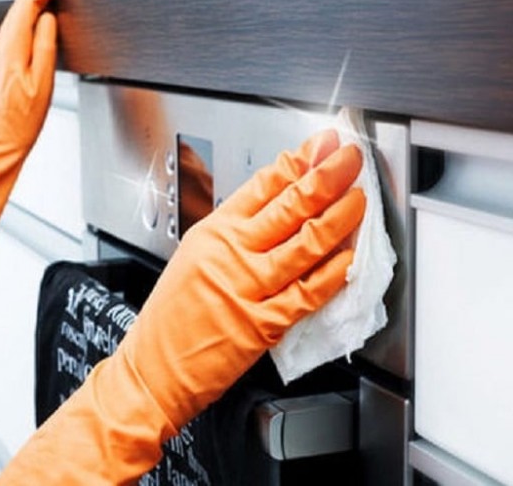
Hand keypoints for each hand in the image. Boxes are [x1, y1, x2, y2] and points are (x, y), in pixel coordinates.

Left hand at [0, 0, 80, 152]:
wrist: (3, 138)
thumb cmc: (23, 119)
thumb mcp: (42, 83)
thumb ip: (45, 46)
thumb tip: (48, 19)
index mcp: (13, 48)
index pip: (30, 3)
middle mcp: (4, 45)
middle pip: (22, 2)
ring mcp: (4, 50)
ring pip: (20, 11)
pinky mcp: (7, 57)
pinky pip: (19, 24)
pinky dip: (33, 12)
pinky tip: (43, 15)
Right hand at [0, 129, 365, 484]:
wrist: (153, 368)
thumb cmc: (170, 317)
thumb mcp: (192, 256)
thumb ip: (233, 231)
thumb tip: (277, 204)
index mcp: (213, 233)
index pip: (264, 184)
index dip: (300, 159)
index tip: (322, 144)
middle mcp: (232, 254)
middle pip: (290, 204)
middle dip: (328, 175)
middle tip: (350, 158)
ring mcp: (248, 288)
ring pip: (306, 243)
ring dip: (340, 217)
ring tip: (360, 199)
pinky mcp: (262, 324)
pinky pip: (308, 293)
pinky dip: (334, 274)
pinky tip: (351, 258)